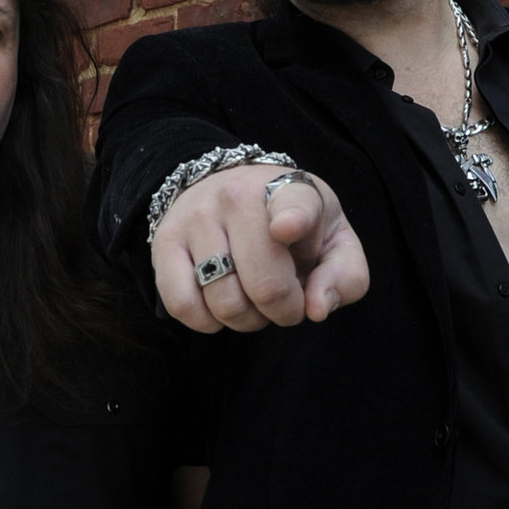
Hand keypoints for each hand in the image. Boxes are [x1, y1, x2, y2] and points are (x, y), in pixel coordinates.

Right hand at [152, 165, 368, 331]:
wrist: (232, 187)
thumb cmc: (293, 226)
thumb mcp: (333, 240)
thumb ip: (344, 277)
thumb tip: (316, 309)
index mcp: (290, 190)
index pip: (292, 204)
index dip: (293, 220)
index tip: (286, 228)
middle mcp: (237, 198)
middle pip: (265, 285)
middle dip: (284, 311)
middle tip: (286, 300)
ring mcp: (196, 219)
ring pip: (225, 302)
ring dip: (247, 320)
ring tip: (253, 300)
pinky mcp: (165, 243)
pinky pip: (182, 305)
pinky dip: (206, 321)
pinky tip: (220, 306)